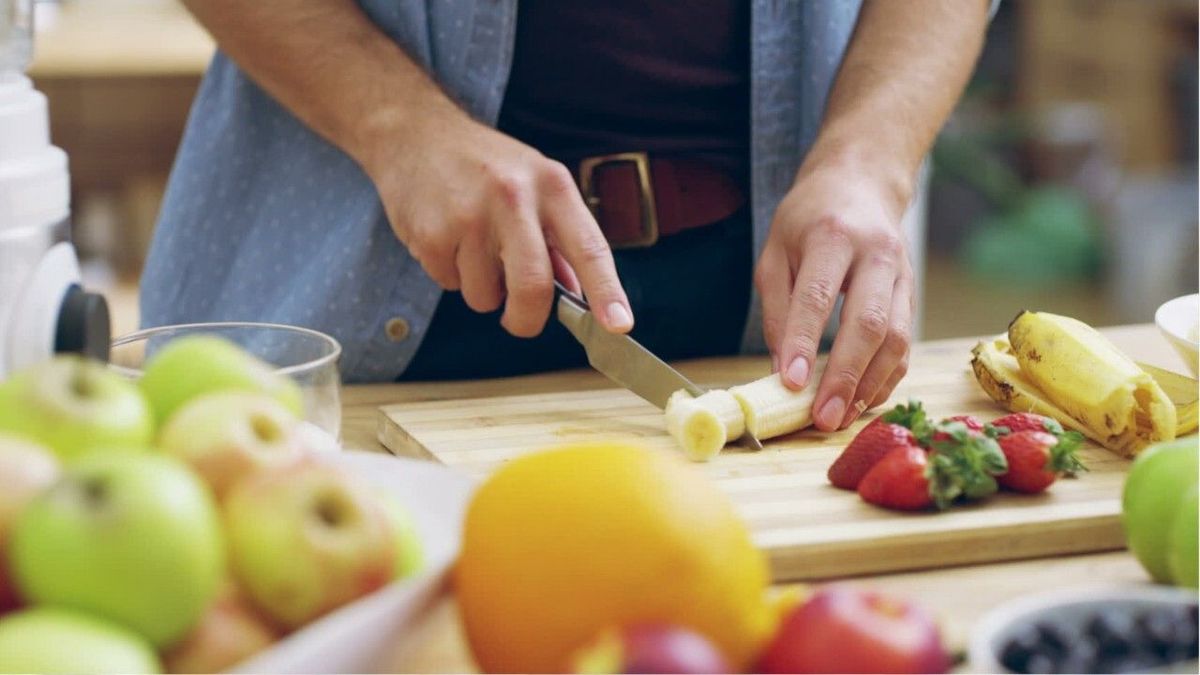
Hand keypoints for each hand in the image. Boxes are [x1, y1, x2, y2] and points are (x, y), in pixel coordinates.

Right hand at [367, 113, 632, 336]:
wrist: (415, 133)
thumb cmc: (485, 166)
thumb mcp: (534, 185)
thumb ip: (558, 241)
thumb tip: (577, 296)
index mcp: (551, 186)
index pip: (589, 247)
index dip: (607, 291)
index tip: (619, 325)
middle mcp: (514, 197)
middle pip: (532, 287)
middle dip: (527, 320)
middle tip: (519, 321)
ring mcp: (469, 215)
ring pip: (484, 296)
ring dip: (481, 290)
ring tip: (472, 248)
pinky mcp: (431, 233)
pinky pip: (449, 285)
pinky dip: (450, 275)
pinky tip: (447, 239)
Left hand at [755, 160, 914, 430]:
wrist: (861, 184)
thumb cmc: (809, 220)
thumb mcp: (775, 252)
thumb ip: (776, 308)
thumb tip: (783, 369)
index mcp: (833, 236)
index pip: (819, 296)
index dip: (805, 342)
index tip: (790, 384)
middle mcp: (876, 254)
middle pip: (869, 323)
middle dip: (845, 377)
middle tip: (822, 418)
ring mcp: (902, 275)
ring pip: (896, 339)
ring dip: (868, 386)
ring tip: (839, 418)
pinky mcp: (912, 295)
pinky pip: (905, 345)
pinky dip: (885, 379)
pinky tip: (860, 402)